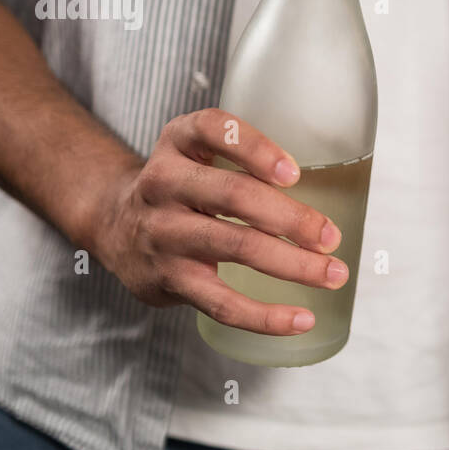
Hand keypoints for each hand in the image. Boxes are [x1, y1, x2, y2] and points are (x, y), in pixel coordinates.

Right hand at [88, 108, 346, 334]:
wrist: (112, 225)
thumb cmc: (182, 187)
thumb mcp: (198, 152)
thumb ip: (247, 158)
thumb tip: (335, 184)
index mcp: (179, 141)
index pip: (213, 130)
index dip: (256, 149)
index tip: (294, 174)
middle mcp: (164, 182)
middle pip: (233, 196)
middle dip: (291, 218)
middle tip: (332, 236)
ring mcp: (162, 233)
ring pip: (234, 248)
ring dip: (292, 264)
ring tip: (332, 275)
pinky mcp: (167, 279)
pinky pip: (221, 303)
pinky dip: (265, 315)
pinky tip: (301, 319)